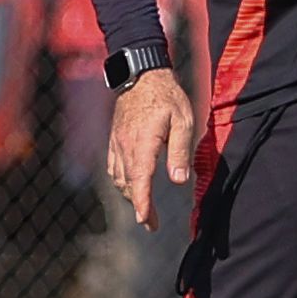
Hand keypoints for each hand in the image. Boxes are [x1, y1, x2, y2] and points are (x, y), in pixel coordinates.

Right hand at [105, 71, 196, 230]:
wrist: (141, 73)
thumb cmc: (167, 96)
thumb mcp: (182, 120)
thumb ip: (180, 152)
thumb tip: (178, 181)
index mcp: (143, 143)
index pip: (140, 180)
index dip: (142, 203)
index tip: (145, 221)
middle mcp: (125, 146)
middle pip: (128, 184)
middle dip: (139, 206)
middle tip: (151, 224)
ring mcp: (117, 143)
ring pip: (119, 178)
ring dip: (130, 195)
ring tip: (143, 209)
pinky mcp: (114, 139)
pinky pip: (113, 167)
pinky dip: (121, 182)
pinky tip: (129, 186)